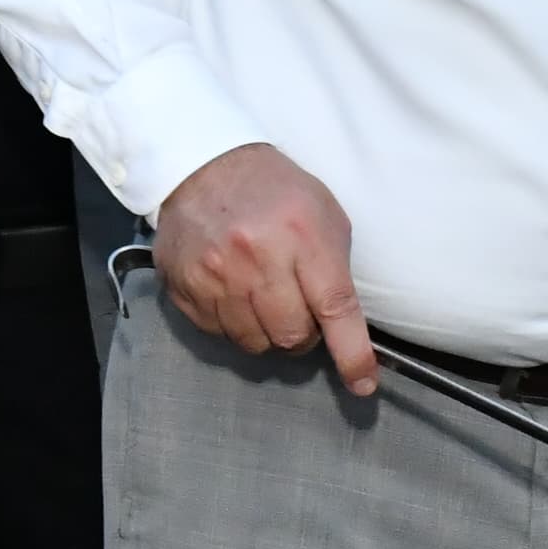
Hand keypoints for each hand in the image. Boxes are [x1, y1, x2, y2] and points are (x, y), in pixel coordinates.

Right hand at [154, 143, 373, 393]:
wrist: (204, 164)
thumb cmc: (276, 191)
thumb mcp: (323, 215)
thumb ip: (334, 271)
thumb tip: (342, 330)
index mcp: (302, 235)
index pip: (335, 308)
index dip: (352, 354)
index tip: (362, 384)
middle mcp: (257, 256)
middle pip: (292, 335)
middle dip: (302, 333)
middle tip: (297, 306)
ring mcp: (216, 274)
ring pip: (254, 342)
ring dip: (266, 330)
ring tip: (263, 296)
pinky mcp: (185, 286)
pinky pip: (219, 333)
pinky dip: (233, 322)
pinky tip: (233, 291)